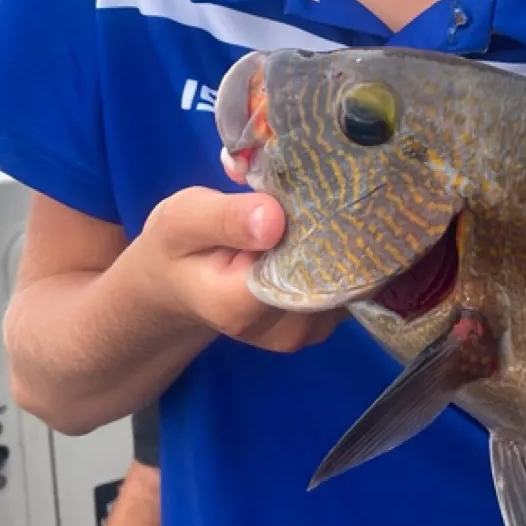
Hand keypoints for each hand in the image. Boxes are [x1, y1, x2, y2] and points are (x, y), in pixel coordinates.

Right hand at [135, 186, 345, 352]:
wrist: (177, 287)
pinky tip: (313, 240)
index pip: (305, 263)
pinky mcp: (322, 325)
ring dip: (336, 243)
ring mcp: (307, 332)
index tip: (311, 193)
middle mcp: (283, 330)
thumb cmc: (178, 249)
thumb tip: (273, 219)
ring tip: (307, 218)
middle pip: (334, 273)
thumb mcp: (184, 220)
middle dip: (331, 230)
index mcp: (241, 306)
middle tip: (313, 196)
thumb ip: (225, 219)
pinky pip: (347, 287)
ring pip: (347, 280)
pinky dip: (336, 258)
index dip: (318, 224)